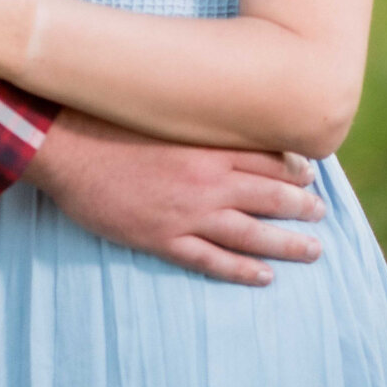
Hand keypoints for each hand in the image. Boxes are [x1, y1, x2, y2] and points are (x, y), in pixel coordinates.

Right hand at [24, 109, 324, 284]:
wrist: (64, 145)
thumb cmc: (108, 119)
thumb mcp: (161, 109)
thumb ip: (194, 116)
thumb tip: (220, 111)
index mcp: (207, 145)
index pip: (267, 158)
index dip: (295, 169)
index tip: (311, 176)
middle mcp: (207, 180)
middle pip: (270, 196)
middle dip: (302, 207)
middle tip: (321, 215)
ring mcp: (187, 213)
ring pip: (251, 233)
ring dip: (287, 243)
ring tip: (313, 250)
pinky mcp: (164, 238)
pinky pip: (213, 260)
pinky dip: (242, 270)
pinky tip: (264, 277)